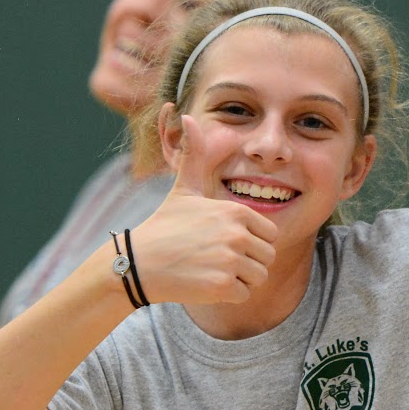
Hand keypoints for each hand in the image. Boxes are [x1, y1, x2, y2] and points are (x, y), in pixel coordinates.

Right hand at [120, 115, 277, 305]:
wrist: (138, 263)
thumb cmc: (165, 226)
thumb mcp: (184, 189)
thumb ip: (195, 155)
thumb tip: (186, 115)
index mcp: (236, 210)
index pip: (270, 235)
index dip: (251, 243)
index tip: (224, 243)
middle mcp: (237, 234)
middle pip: (267, 258)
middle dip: (247, 264)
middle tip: (216, 260)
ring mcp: (230, 260)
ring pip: (258, 278)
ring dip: (238, 280)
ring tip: (211, 270)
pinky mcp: (221, 286)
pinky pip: (244, 295)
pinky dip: (227, 295)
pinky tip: (205, 284)